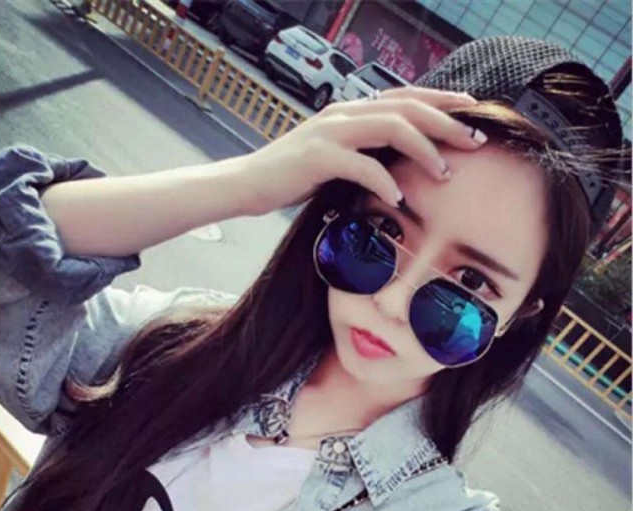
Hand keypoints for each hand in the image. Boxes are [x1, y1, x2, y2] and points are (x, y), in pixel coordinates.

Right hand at [241, 87, 486, 215]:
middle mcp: (344, 114)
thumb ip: (362, 149)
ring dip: (424, 149)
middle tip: (475, 141)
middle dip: (447, 122)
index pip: (404, 97)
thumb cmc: (293, 174)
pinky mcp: (318, 157)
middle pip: (407, 107)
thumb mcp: (334, 155)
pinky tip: (398, 199)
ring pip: (391, 127)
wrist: (248, 182)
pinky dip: (385, 182)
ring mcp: (330, 133)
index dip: (441, 100)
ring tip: (444, 173)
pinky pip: (361, 165)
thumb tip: (398, 160)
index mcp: (350, 111)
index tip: (472, 110)